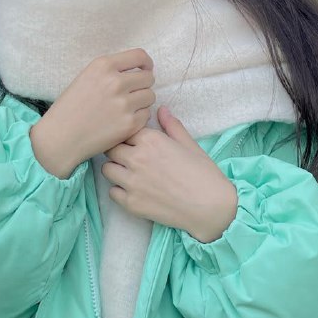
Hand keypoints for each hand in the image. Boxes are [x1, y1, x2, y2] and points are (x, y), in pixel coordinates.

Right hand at [30, 48, 155, 177]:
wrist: (61, 137)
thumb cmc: (70, 107)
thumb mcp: (86, 77)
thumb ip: (111, 71)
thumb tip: (138, 70)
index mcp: (103, 66)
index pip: (140, 56)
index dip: (146, 64)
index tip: (145, 70)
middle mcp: (116, 82)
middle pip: (148, 77)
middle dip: (143, 85)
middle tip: (132, 93)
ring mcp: (124, 103)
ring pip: (150, 96)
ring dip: (142, 101)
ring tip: (126, 108)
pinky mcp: (129, 123)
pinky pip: (146, 114)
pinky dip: (138, 118)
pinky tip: (123, 120)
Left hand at [102, 105, 237, 242]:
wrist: (210, 207)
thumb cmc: (203, 173)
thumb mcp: (189, 144)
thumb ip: (171, 125)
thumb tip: (161, 110)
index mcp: (151, 140)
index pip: (125, 130)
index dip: (129, 135)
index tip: (135, 141)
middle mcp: (137, 158)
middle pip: (111, 148)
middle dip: (117, 150)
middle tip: (128, 156)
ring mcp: (131, 181)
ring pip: (106, 169)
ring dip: (115, 168)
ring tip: (128, 173)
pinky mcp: (131, 203)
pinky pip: (112, 192)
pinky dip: (119, 190)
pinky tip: (132, 190)